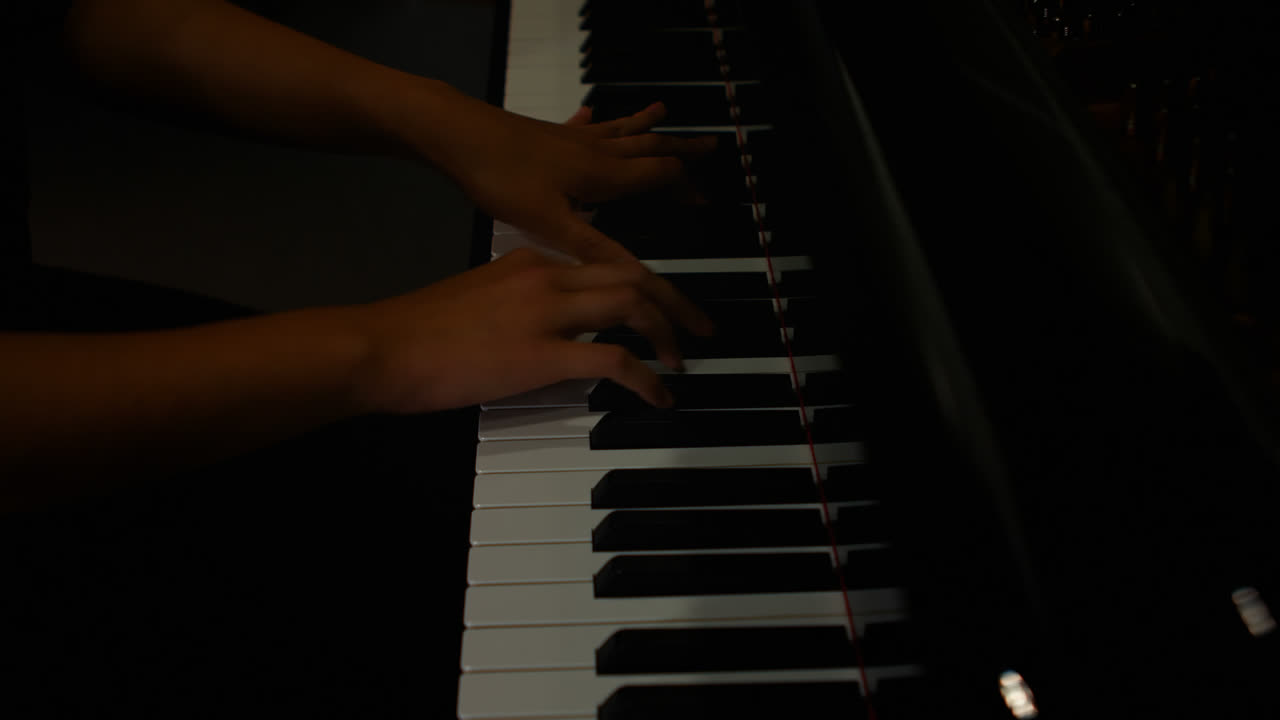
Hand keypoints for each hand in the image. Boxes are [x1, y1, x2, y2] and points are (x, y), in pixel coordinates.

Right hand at [349, 248, 707, 413]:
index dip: (641, 284)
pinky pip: (614, 359)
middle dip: (674, 299)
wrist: (383, 347)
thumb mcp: (477, 297)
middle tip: (698, 326)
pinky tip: (658, 393)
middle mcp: (545, 275)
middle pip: (632, 273)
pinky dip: (646, 376)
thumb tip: (546, 328)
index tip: (660, 303)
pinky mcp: (542, 354)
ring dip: (667, 331)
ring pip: (632, 304)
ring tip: (683, 358)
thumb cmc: (417, 332)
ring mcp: (545, 312)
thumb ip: (518, 302)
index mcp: (529, 259)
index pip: (603, 261)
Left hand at [407, 84, 713, 264]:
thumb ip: (597, 248)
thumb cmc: (502, 179)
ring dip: (647, 127)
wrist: (458, 135)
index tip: (706, 199)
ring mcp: (572, 138)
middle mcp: (596, 152)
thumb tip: (640, 278)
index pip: (660, 177)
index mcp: (604, 175)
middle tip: (710, 148)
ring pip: (622, 130)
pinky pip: (585, 123)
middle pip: (650, 148)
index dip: (686, 188)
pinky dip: (599, 119)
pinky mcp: (548, 134)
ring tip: (665, 113)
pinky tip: (593, 110)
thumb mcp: (550, 223)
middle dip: (681, 151)